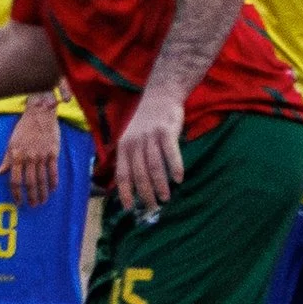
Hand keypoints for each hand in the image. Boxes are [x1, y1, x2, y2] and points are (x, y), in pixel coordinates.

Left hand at [3, 97, 63, 205]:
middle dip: (31, 196)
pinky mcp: (53, 153)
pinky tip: (53, 189)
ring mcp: (42, 156)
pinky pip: (53, 170)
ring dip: (42, 192)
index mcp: (17, 156)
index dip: (16, 193)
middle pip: (30, 182)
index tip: (18, 201)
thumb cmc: (23, 128)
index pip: (15, 180)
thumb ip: (6, 159)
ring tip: (42, 201)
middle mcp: (29, 158)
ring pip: (42, 179)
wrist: (40, 114)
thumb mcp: (11, 143)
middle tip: (32, 206)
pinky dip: (53, 181)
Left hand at [111, 86, 186, 209]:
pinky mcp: (166, 131)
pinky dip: (175, 167)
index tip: (129, 208)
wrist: (161, 95)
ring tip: (166, 198)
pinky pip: (171, 153)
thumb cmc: (147, 121)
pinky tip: (179, 179)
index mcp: (124, 146)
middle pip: (139, 174)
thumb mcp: (132, 137)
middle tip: (153, 207)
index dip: (125, 192)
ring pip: (154, 166)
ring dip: (160, 185)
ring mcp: (151, 137)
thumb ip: (131, 156)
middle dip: (146, 193)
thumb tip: (131, 183)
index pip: (122, 174)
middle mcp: (135, 143)